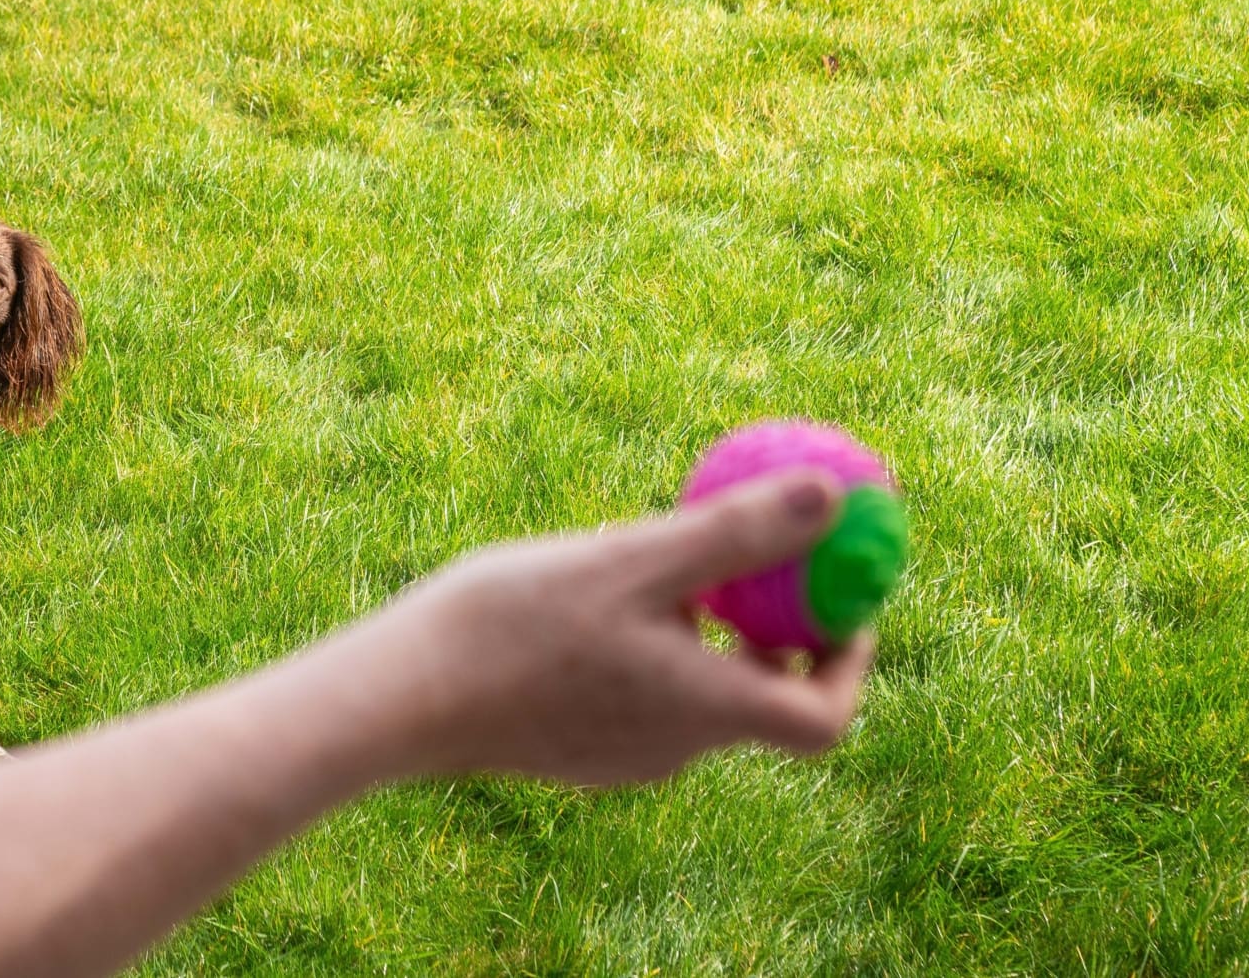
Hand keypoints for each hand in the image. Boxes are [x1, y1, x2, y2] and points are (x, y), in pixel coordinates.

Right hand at [329, 469, 875, 788]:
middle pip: (758, 694)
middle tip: (744, 554)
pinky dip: (641, 646)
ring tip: (639, 559)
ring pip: (693, 688)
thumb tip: (834, 495)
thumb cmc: (511, 625)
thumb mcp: (630, 559)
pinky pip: (638, 695)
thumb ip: (735, 531)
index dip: (849, 659)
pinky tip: (579, 597)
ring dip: (695, 628)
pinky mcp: (576, 750)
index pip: (824, 714)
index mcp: (705, 707)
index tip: (836, 600)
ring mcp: (623, 755)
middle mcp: (676, 746)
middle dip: (766, 623)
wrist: (399, 696)